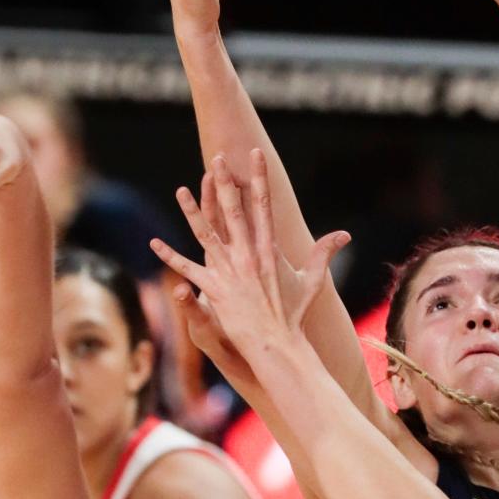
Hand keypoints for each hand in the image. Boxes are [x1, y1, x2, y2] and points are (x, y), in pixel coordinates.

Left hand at [150, 150, 348, 367]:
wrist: (277, 343)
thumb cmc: (294, 314)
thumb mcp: (312, 281)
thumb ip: (322, 253)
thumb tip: (345, 234)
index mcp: (269, 249)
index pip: (263, 205)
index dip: (259, 178)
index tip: (255, 155)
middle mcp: (248, 256)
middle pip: (233, 212)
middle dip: (224, 184)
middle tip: (216, 159)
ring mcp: (229, 272)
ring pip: (206, 235)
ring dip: (191, 212)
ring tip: (180, 190)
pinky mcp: (214, 290)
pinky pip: (188, 269)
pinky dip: (170, 256)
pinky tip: (154, 243)